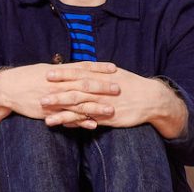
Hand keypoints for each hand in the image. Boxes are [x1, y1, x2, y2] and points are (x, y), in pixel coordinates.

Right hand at [0, 61, 118, 129]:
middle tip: (119, 88)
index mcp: (59, 71)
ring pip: (79, 102)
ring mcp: (54, 98)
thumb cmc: (25, 77)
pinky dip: (80, 120)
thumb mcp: (44, 69)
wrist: (8, 88)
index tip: (114, 68)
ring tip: (111, 109)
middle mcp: (58, 83)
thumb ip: (61, 70)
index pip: (82, 67)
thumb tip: (74, 68)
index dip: (98, 67)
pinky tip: (92, 124)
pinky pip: (67, 117)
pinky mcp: (49, 111)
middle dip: (102, 86)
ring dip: (96, 106)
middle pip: (84, 84)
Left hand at [42, 66, 187, 137]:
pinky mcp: (108, 118)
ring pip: (80, 109)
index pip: (79, 73)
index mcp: (101, 77)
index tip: (47, 73)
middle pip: (76, 92)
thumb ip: (94, 70)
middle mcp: (101, 90)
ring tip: (47, 119)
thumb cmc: (129, 84)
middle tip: (41, 97)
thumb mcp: (112, 73)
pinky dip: (77, 124)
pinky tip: (64, 126)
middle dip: (58, 95)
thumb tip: (77, 66)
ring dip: (63, 114)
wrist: (152, 98)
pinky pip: (89, 121)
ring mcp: (104, 105)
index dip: (63, 73)